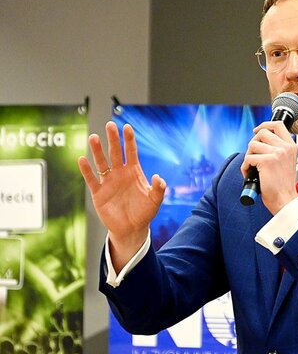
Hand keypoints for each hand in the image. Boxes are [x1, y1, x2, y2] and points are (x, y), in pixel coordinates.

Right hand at [78, 121, 165, 270]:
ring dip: (97, 151)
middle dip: (113, 139)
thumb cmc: (144, 213)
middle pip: (115, 153)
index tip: (127, 127)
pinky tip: (82, 159)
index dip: (129, 140)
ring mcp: (108, 182)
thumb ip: (158, 189)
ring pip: (101, 163)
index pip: (131, 152)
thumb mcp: (155, 201)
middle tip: (109, 125)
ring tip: (94, 137)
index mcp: (134, 172)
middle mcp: (120, 174)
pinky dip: (87, 170)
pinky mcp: (98, 193)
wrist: (131, 229)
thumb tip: (159, 177)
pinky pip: (91, 179)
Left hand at [241, 121, 297, 213]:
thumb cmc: (282, 184)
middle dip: (253, 144)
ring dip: (248, 156)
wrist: (284, 199)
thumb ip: (278, 149)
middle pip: (262, 133)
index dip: (265, 125)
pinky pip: (248, 158)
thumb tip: (259, 138)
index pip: (278, 125)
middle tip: (254, 156)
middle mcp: (285, 147)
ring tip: (252, 167)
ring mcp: (277, 153)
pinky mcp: (267, 161)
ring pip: (252, 145)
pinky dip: (245, 167)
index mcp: (291, 146)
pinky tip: (250, 174)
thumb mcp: (286, 162)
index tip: (257, 131)